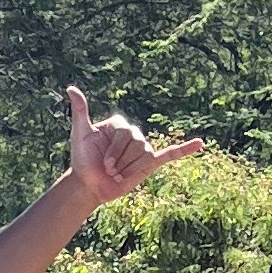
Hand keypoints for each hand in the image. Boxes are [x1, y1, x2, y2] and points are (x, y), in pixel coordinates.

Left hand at [63, 84, 203, 208]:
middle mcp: (133, 134)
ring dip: (130, 169)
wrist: (89, 185)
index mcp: (119, 124)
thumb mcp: (80, 134)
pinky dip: (185, 149)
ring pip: (146, 155)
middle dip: (121, 160)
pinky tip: (200, 144)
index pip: (126, 132)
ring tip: (117, 175)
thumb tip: (71, 88)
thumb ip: (80, 111)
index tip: (102, 162)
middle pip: (137, 144)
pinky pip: (170, 154)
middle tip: (109, 170)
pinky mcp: (149, 163)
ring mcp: (142, 148)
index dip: (114, 150)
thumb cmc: (82, 159)